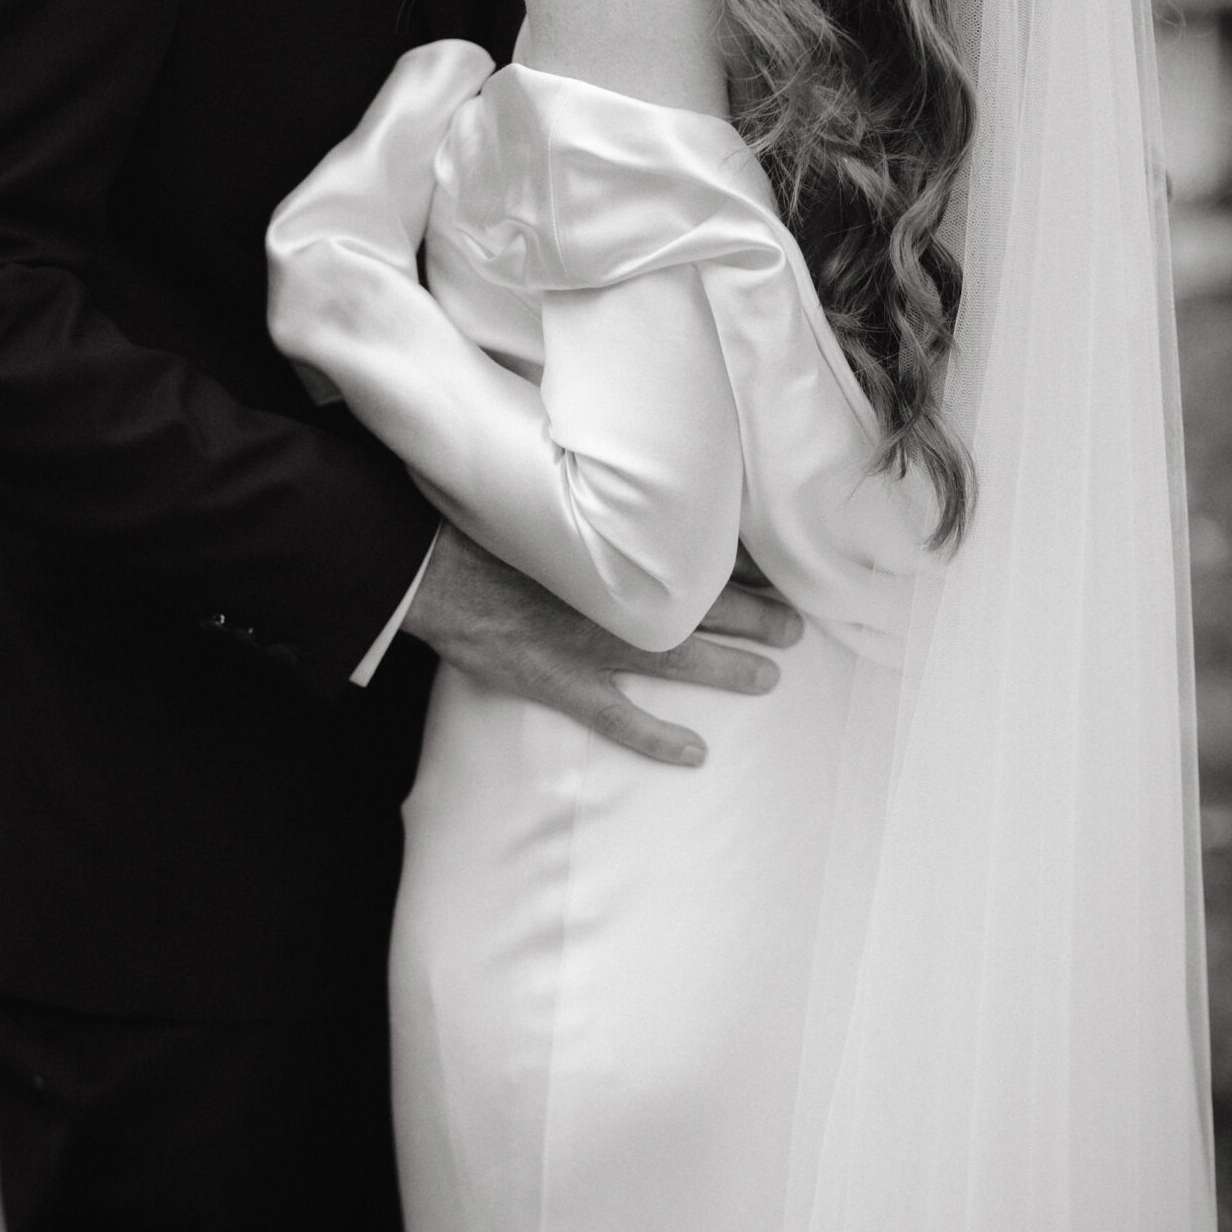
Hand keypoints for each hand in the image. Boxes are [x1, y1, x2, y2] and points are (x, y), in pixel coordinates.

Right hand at [401, 526, 801, 766]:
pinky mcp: (563, 681)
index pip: (697, 554)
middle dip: (755, 616)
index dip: (739, 564)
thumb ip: (594, 499)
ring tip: (770, 676)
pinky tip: (696, 752)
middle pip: (706, 607)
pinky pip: (620, 719)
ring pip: (682, 660)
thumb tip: (630, 479)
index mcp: (619, 547)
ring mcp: (595, 644)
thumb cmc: (488, 523)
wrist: (435, 564)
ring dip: (731, 668)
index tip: (774, 567)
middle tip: (796, 626)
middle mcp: (619, 597)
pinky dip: (659, 738)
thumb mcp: (549, 495)